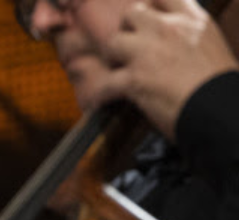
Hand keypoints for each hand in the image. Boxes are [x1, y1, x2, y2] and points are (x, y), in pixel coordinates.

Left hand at [97, 0, 237, 138]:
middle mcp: (168, 29)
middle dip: (127, 30)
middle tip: (129, 48)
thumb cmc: (220, 84)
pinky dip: (100, 93)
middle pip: (132, 13)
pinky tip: (102, 100)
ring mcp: (148, 51)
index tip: (145, 20)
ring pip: (113, 42)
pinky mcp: (134, 78)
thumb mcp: (210, 45)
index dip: (150, 7)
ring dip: (112, 57)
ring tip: (117, 71)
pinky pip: (104, 82)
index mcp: (192, 20)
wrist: (219, 108)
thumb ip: (189, 35)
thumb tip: (175, 42)